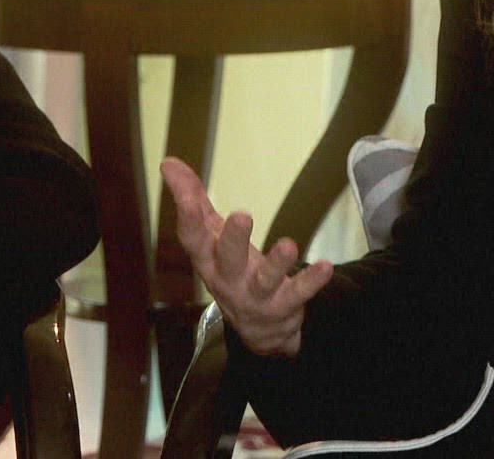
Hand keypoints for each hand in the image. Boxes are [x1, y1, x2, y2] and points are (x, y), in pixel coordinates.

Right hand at [159, 156, 332, 357]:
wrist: (258, 330)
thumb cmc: (229, 270)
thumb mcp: (210, 236)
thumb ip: (191, 199)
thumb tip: (167, 162)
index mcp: (207, 260)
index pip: (193, 239)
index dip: (188, 218)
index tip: (187, 196)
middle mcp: (228, 280)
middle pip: (228, 260)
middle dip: (234, 240)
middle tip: (242, 216)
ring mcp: (256, 296)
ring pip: (264, 281)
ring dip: (276, 264)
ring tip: (289, 245)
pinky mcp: (283, 306)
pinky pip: (298, 294)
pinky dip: (311, 281)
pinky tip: (325, 266)